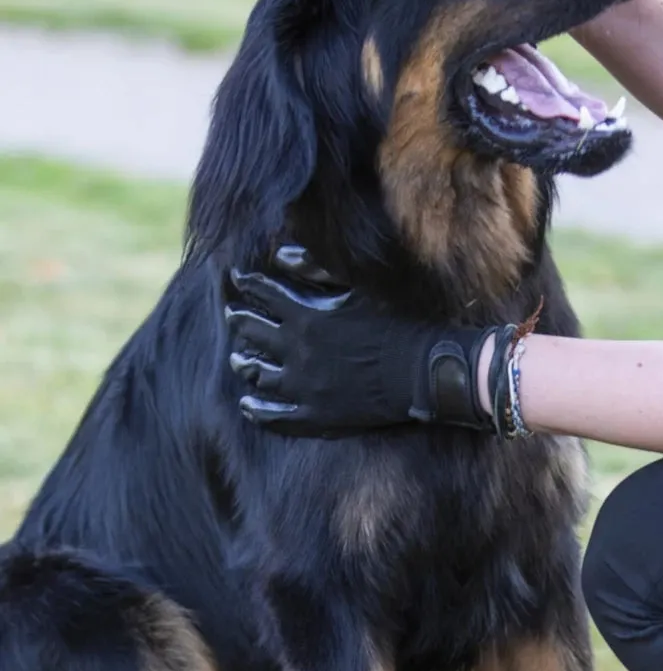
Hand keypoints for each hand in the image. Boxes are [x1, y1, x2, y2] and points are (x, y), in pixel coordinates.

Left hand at [223, 245, 514, 437]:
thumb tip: (280, 254)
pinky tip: (247, 405)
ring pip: (260, 375)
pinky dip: (257, 409)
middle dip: (241, 322)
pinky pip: (275, 415)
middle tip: (232, 315)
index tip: (239, 279)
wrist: (421, 371)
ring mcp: (303, 388)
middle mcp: (296, 353)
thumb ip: (316, 269)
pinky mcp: (315, 416)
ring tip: (237, 359)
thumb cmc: (397, 321)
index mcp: (306, 318)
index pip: (265, 296)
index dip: (249, 286)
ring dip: (245, 364)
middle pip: (255, 335)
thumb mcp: (358, 287)